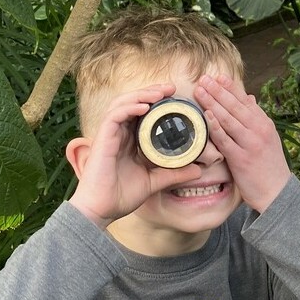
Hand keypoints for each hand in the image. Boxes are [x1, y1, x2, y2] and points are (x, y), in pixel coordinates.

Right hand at [67, 84, 202, 227]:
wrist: (101, 211)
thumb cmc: (121, 196)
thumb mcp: (154, 181)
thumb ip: (174, 173)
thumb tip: (198, 169)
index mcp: (129, 139)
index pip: (141, 111)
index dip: (155, 100)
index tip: (175, 96)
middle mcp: (119, 133)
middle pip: (132, 101)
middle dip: (151, 91)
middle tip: (171, 88)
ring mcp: (109, 135)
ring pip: (122, 103)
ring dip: (141, 95)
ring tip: (160, 93)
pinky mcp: (102, 139)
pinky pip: (114, 116)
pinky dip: (129, 108)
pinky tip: (144, 107)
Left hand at [194, 73, 289, 211]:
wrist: (277, 192)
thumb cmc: (269, 166)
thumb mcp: (268, 137)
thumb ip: (256, 118)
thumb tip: (249, 98)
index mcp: (264, 123)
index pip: (245, 101)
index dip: (230, 87)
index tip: (217, 77)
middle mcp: (259, 130)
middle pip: (235, 106)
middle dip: (217, 91)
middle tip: (204, 79)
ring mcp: (250, 144)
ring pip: (228, 119)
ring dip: (212, 103)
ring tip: (199, 91)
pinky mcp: (241, 159)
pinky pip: (225, 140)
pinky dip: (215, 126)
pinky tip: (206, 116)